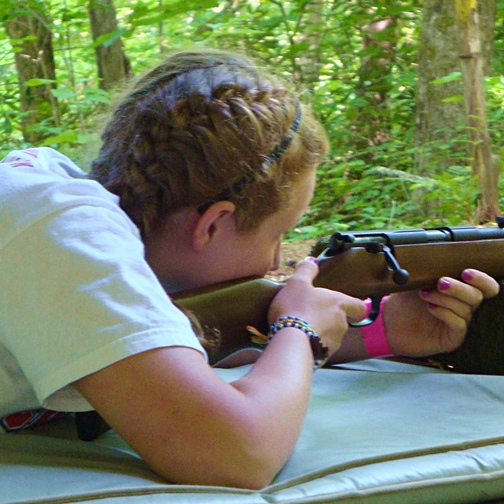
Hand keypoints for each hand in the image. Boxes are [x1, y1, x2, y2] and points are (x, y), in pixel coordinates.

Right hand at [269, 257, 366, 355]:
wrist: (291, 341)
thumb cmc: (296, 307)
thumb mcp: (297, 283)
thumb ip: (306, 270)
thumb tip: (312, 259)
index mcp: (339, 304)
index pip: (359, 307)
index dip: (354, 307)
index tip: (347, 307)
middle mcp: (342, 324)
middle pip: (342, 321)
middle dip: (329, 319)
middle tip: (311, 315)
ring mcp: (335, 343)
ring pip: (331, 336)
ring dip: (320, 333)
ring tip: (300, 329)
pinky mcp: (324, 357)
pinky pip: (320, 349)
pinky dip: (312, 345)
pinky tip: (297, 342)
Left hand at [384, 269, 499, 356]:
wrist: (389, 322)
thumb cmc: (405, 302)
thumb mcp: (417, 281)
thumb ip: (431, 271)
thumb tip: (437, 257)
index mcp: (460, 291)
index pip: (486, 286)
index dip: (482, 279)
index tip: (465, 272)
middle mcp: (463, 307)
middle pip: (477, 296)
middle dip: (459, 287)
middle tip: (440, 282)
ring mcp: (458, 323)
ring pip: (466, 309)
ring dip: (445, 298)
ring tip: (424, 294)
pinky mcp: (452, 338)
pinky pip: (458, 324)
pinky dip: (445, 313)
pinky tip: (430, 308)